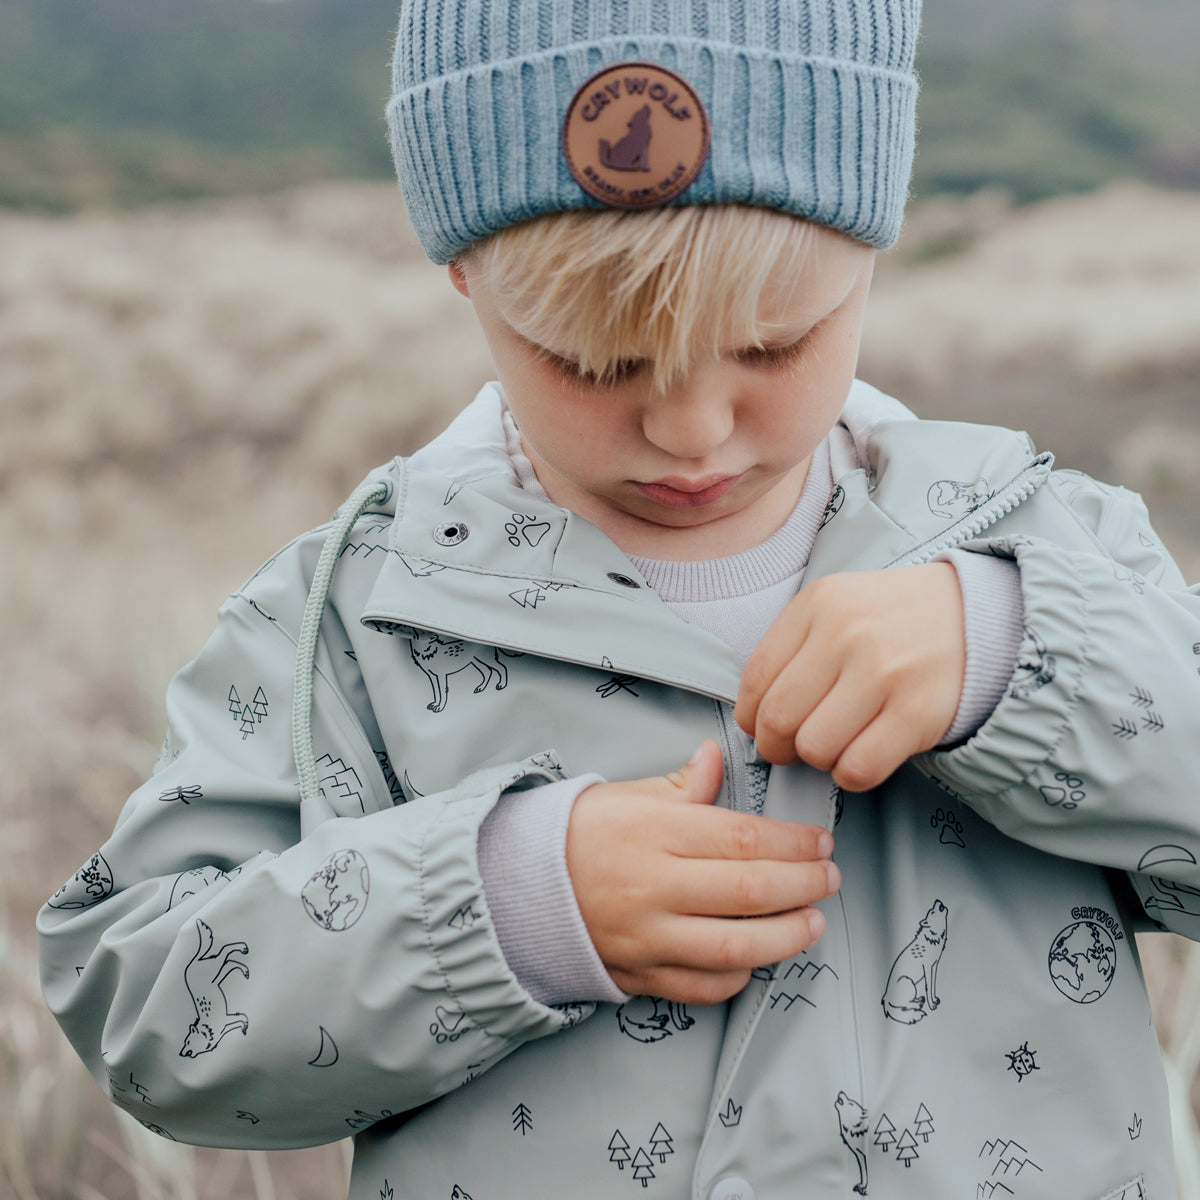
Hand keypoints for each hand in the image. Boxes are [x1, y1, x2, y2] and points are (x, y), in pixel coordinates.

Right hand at [566, 740, 837, 1004]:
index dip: (793, 842)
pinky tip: (756, 956)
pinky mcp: (641, 974)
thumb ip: (682, 784)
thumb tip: (717, 757)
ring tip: (811, 922)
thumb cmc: (578, 836)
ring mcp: (646, 936)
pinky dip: (738, 975)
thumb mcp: (627, 796)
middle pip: (749, 891)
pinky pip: (703, 986)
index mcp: (651, 831)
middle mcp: (651, 886)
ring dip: (786, 936)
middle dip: (804, 885)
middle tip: (827, 878)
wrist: (517, 890)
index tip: (819, 842)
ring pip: (735, 947)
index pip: (742, 838)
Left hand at [735, 563, 965, 790]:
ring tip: (837, 744)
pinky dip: (851, 775)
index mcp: (818, 604)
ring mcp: (885, 672)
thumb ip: (793, 649)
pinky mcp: (919, 713)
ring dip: (818, 760)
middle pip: (778, 719)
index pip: (755, 678)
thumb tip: (753, 714)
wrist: (978, 615)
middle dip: (776, 747)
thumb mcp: (836, 606)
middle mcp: (848, 634)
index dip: (750, 716)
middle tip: (792, 748)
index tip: (761, 727)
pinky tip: (863, 754)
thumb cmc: (895, 619)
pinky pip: (858, 768)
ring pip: (814, 748)